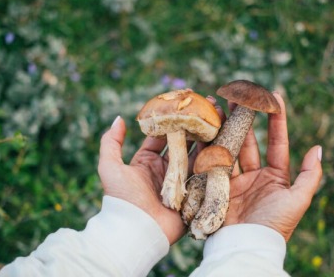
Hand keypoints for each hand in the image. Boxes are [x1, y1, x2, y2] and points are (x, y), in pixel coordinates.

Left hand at [98, 96, 221, 244]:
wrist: (136, 230)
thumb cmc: (121, 198)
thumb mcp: (109, 167)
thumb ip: (111, 142)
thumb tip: (119, 118)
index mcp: (147, 162)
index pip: (161, 136)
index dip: (171, 120)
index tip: (182, 103)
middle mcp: (165, 170)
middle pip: (182, 143)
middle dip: (193, 125)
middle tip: (206, 107)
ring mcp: (180, 181)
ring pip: (196, 155)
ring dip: (206, 138)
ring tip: (218, 119)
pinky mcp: (193, 194)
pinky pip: (205, 173)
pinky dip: (213, 159)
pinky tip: (223, 142)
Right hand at [224, 93, 322, 240]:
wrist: (245, 244)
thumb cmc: (275, 224)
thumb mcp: (298, 200)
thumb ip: (309, 175)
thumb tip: (318, 148)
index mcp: (275, 175)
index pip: (277, 142)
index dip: (277, 120)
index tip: (275, 97)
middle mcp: (254, 174)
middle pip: (250, 140)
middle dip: (245, 118)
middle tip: (239, 96)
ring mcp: (235, 178)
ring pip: (231, 146)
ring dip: (225, 127)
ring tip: (220, 106)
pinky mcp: (217, 183)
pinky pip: (214, 160)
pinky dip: (210, 144)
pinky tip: (207, 128)